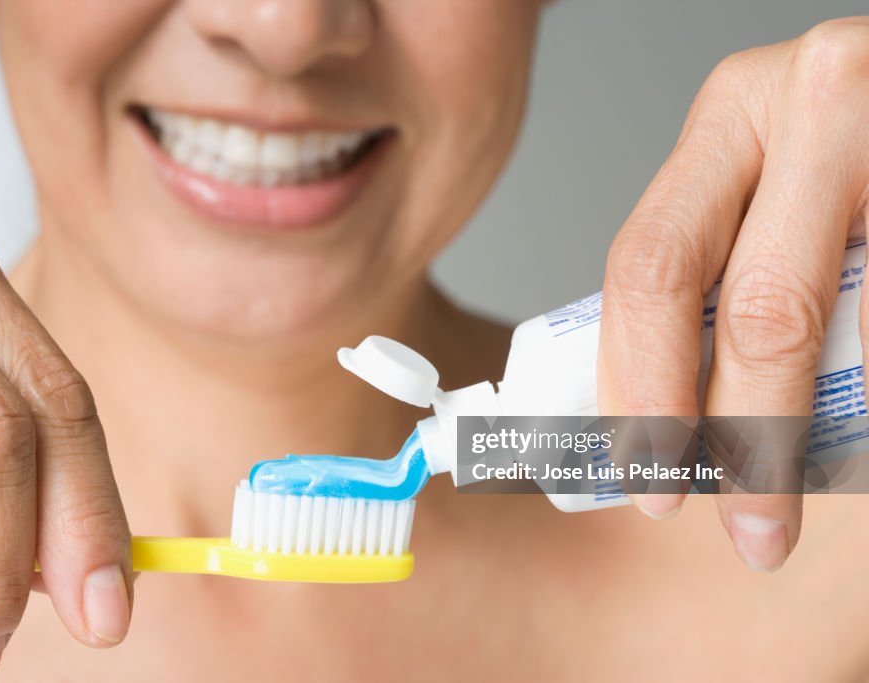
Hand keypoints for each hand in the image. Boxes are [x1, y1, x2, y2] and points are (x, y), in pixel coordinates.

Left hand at [598, 18, 868, 570]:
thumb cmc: (857, 150)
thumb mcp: (776, 178)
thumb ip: (724, 261)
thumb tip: (663, 408)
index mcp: (732, 114)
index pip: (649, 267)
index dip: (639, 385)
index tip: (644, 473)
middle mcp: (812, 103)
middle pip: (750, 307)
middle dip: (737, 431)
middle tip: (741, 520)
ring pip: (848, 326)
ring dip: (816, 427)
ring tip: (800, 496)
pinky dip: (868, 384)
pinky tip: (860, 432)